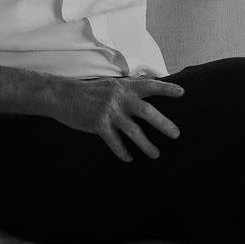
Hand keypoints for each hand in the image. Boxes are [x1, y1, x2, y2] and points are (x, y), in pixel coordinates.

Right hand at [56, 78, 184, 161]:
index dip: (166, 89)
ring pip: (133, 131)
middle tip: (176, 134)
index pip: (150, 85)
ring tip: (155, 154)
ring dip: (146, 145)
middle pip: (147, 111)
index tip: (182, 93)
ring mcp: (109, 111)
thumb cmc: (89, 92)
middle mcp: (119, 98)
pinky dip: (123, 152)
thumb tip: (147, 90)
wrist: (62, 95)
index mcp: (124, 87)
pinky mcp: (98, 124)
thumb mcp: (111, 85)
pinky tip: (129, 158)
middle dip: (163, 124)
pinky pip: (115, 142)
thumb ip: (128, 89)